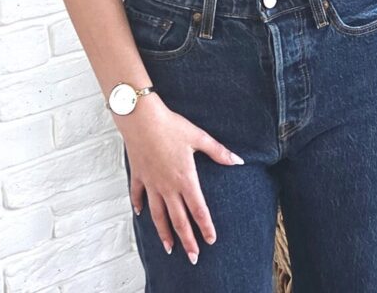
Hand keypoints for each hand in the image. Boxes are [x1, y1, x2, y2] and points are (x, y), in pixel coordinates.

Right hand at [116, 92, 244, 261]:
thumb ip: (218, 152)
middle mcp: (168, 186)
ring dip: (164, 233)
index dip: (205, 226)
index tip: (210, 241)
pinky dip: (139, 206)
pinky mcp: (139, 175)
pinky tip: (140, 213)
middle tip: (193, 257)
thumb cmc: (171, 126)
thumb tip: (238, 160)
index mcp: (185, 179)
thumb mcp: (199, 137)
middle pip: (178, 219)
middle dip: (187, 240)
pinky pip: (138, 195)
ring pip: (158, 215)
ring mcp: (151, 183)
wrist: (142, 119)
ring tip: (169, 248)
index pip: (198, 209)